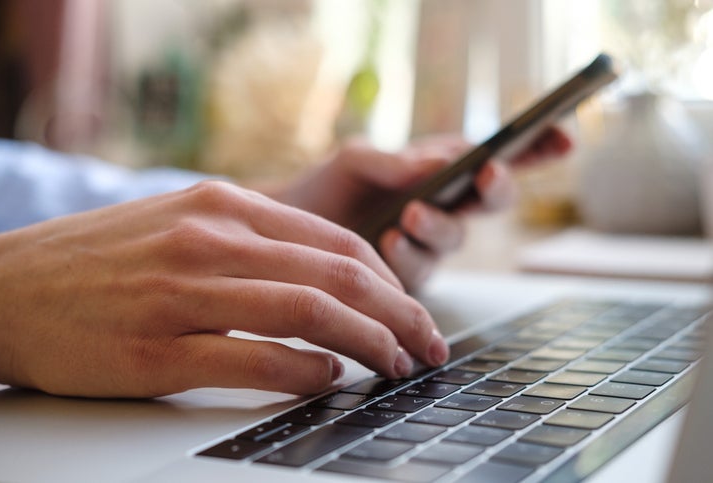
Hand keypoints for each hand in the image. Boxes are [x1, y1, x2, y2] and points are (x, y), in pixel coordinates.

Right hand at [0, 181, 447, 397]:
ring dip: (369, 344)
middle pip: (339, 276)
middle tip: (428, 345)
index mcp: (222, 206)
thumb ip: (252, 243)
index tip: (412, 310)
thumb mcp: (180, 223)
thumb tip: (326, 281)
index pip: (337, 241)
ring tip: (395, 367)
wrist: (4, 289)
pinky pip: (258, 359)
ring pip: (311, 312)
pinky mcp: (159, 350)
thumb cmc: (98, 261)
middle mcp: (211, 240)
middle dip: (399, 314)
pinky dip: (307, 371)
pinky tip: (329, 379)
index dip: (389, 280)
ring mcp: (185, 293)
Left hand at [272, 128, 571, 289]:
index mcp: (442, 172)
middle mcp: (445, 209)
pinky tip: (389, 242)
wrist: (288, 230)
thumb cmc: (328, 187)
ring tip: (409, 214)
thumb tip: (438, 165)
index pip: (497, 158)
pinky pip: (422, 270)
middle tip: (486, 173)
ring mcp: (429, 246)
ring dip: (438, 225)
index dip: (536, 150)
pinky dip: (408, 255)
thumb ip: (396, 160)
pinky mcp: (407, 278)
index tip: (563, 138)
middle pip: (492, 201)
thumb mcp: (358, 160)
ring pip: (455, 239)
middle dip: (496, 188)